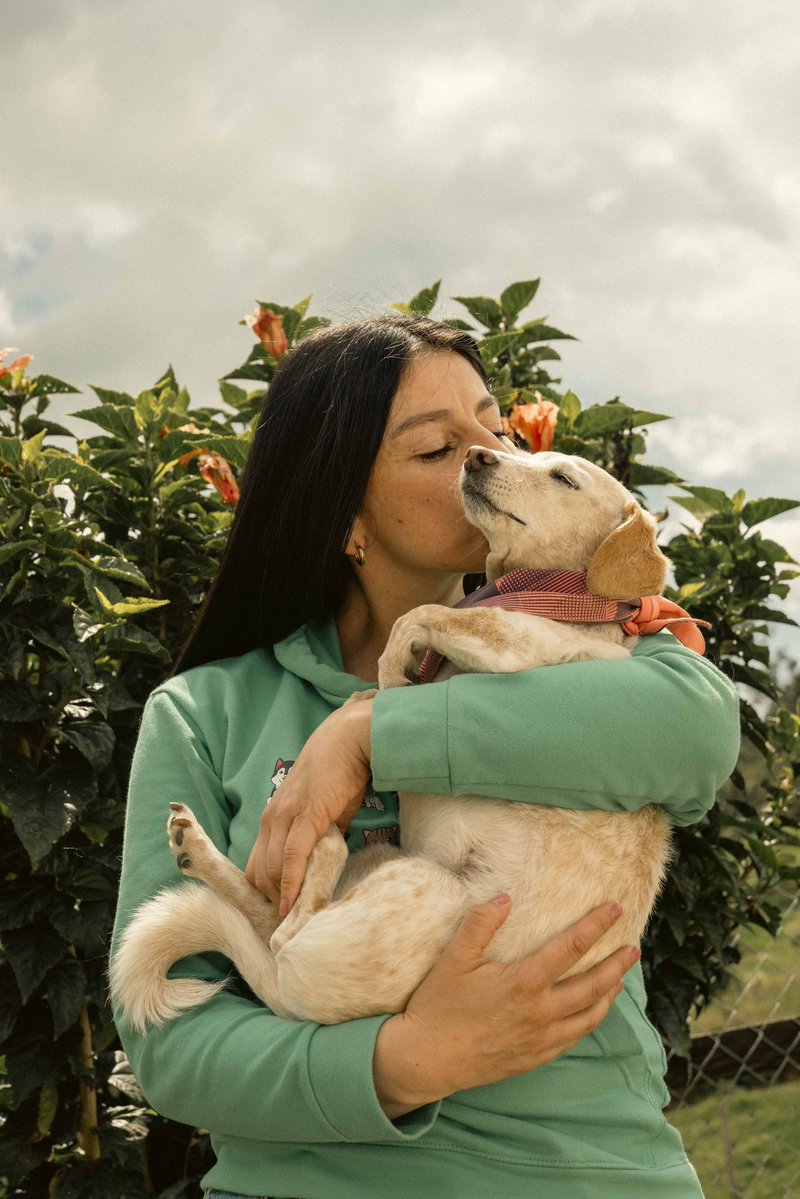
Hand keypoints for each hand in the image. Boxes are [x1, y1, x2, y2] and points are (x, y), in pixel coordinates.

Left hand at [245, 698, 372, 914]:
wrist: (350, 739)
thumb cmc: (340, 771)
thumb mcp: (324, 809)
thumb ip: (321, 834)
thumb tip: (325, 860)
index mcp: (273, 818)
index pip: (258, 865)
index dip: (266, 892)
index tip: (280, 915)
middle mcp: (272, 819)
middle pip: (258, 873)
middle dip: (270, 902)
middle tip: (287, 925)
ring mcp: (285, 818)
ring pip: (272, 870)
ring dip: (282, 898)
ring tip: (295, 922)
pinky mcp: (305, 817)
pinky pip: (292, 858)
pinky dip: (291, 884)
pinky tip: (293, 904)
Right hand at [373, 900, 638, 1117]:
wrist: (427, 1060)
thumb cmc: (439, 1005)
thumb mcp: (453, 958)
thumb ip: (480, 924)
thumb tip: (505, 898)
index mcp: (524, 982)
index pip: (571, 948)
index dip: (595, 926)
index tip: (614, 910)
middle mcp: (540, 1011)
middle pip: (591, 985)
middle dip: (616, 965)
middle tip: (634, 949)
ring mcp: (540, 1038)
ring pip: (588, 1016)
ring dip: (608, 996)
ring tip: (620, 980)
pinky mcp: (534, 1057)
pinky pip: (572, 1039)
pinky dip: (589, 1022)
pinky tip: (591, 1014)